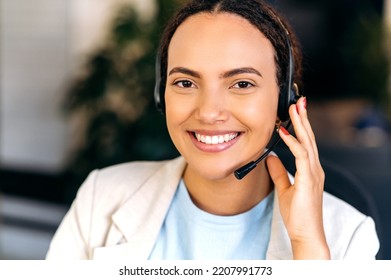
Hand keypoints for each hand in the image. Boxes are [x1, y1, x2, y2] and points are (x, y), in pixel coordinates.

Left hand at [266, 97, 329, 258]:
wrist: (306, 234)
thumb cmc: (297, 214)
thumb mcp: (285, 188)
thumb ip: (279, 172)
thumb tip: (270, 157)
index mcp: (310, 170)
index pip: (306, 143)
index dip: (300, 126)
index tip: (294, 112)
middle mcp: (314, 168)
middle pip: (309, 138)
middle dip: (303, 118)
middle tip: (298, 101)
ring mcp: (313, 173)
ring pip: (307, 142)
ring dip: (300, 124)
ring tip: (294, 108)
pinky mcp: (308, 180)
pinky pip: (301, 156)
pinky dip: (293, 142)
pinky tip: (284, 132)